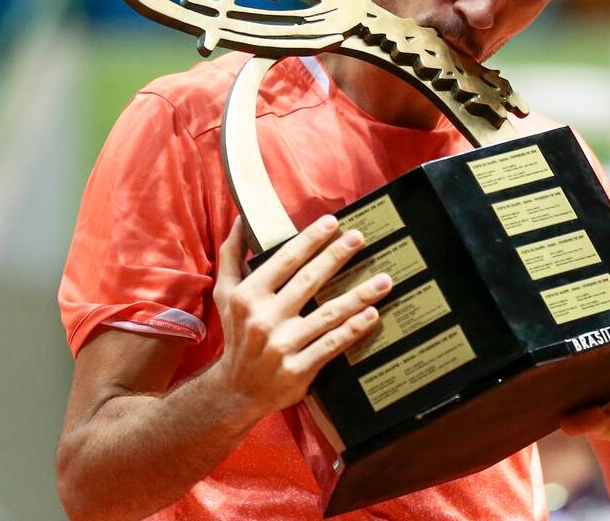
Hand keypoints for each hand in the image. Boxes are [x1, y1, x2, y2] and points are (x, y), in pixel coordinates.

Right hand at [210, 214, 391, 420]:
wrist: (236, 390)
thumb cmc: (237, 333)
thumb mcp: (226, 294)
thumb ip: (232, 254)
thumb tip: (242, 217)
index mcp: (248, 296)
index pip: (284, 261)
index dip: (309, 240)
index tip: (333, 222)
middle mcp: (264, 319)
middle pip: (308, 281)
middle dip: (336, 257)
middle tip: (359, 238)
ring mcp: (282, 346)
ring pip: (327, 314)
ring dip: (358, 295)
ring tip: (384, 280)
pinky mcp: (298, 370)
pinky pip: (332, 345)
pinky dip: (353, 329)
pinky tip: (372, 314)